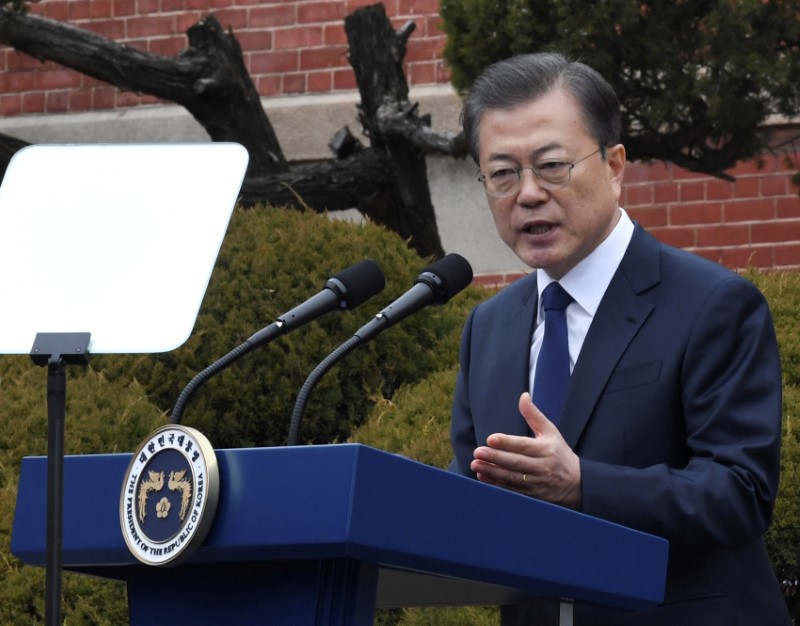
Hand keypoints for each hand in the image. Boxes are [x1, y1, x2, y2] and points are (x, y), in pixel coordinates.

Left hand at [470, 392, 581, 508]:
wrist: (576, 483)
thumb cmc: (559, 452)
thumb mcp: (550, 431)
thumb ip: (533, 415)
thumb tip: (523, 396)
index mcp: (546, 450)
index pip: (524, 446)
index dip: (507, 443)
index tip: (490, 439)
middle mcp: (542, 467)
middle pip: (515, 462)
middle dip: (495, 458)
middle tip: (477, 452)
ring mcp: (537, 482)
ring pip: (512, 477)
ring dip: (492, 472)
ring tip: (475, 464)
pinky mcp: (532, 494)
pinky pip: (512, 490)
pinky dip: (496, 484)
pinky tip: (483, 476)